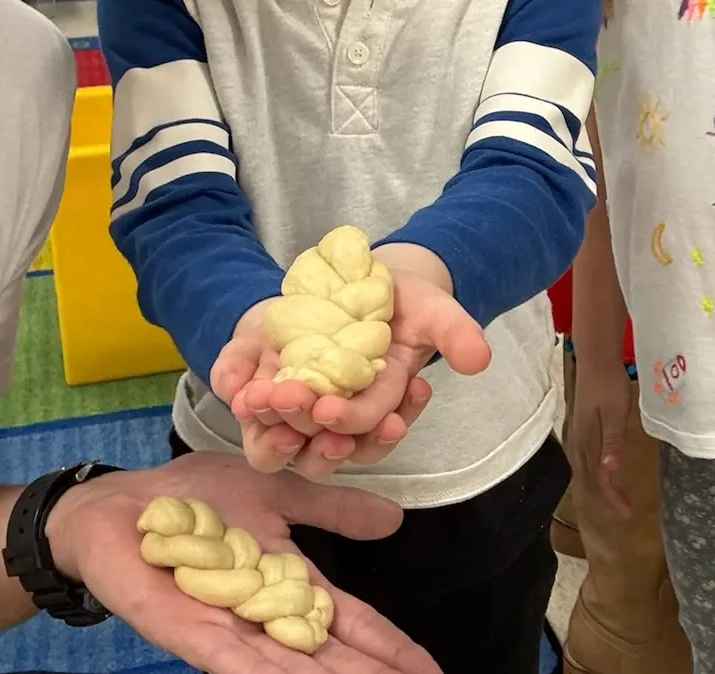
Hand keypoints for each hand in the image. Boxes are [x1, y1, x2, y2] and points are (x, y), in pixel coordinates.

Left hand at [45, 453, 440, 673]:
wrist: (117, 501)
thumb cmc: (190, 498)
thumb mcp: (277, 494)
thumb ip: (332, 510)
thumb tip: (394, 519)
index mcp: (288, 584)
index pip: (349, 623)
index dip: (389, 648)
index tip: (430, 671)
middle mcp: (263, 617)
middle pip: (327, 656)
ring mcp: (225, 627)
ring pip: (287, 667)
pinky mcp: (184, 629)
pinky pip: (227, 657)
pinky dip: (259, 672)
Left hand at [222, 246, 486, 480]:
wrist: (369, 278)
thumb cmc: (407, 301)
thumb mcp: (435, 310)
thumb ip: (456, 333)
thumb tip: (480, 358)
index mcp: (382, 400)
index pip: (368, 422)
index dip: (352, 422)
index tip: (331, 414)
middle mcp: (341, 408)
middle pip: (322, 435)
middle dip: (305, 422)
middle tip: (289, 401)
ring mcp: (304, 394)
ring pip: (284, 432)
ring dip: (269, 423)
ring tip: (258, 401)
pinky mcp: (271, 373)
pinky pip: (251, 394)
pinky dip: (239, 385)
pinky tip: (234, 384)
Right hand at [568, 358, 631, 516]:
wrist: (595, 360)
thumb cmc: (608, 385)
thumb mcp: (615, 414)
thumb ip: (613, 442)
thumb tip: (610, 472)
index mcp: (587, 442)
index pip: (598, 479)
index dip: (611, 498)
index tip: (627, 513)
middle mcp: (579, 442)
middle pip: (588, 478)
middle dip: (604, 497)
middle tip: (622, 510)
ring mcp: (578, 434)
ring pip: (584, 469)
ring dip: (598, 486)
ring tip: (612, 497)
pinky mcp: (581, 427)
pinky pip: (585, 459)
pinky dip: (594, 472)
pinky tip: (602, 470)